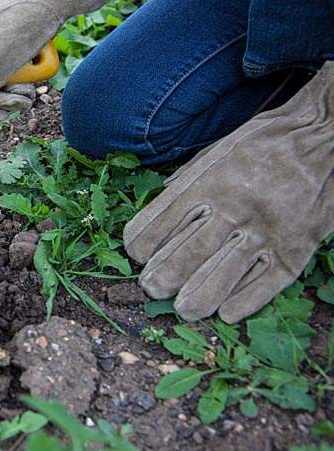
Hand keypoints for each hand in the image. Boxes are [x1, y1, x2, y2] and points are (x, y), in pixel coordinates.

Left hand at [124, 64, 333, 322]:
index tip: (135, 255)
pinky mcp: (296, 248)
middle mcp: (235, 207)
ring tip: (183, 309)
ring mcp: (266, 230)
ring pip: (223, 273)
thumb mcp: (219, 150)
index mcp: (210, 182)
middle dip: (164, 276)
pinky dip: (244, 302)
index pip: (163, 220)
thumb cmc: (265, 143)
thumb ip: (189, 179)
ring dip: (197, 296)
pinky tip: (226, 314)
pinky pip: (266, 283)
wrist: (325, 136)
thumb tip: (158, 201)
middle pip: (189, 252)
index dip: (143, 243)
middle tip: (151, 288)